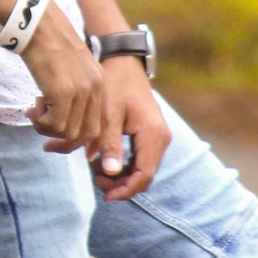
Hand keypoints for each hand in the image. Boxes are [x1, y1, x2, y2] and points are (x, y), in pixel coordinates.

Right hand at [24, 2, 106, 153]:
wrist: (37, 22)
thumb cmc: (47, 40)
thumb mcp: (71, 65)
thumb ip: (74, 88)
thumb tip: (61, 113)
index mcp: (99, 81)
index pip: (99, 123)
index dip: (81, 138)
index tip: (61, 140)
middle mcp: (95, 87)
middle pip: (86, 134)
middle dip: (64, 142)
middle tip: (44, 136)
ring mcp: (80, 90)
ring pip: (69, 133)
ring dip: (47, 129)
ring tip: (35, 112)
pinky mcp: (62, 92)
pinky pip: (55, 125)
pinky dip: (41, 123)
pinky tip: (33, 107)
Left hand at [89, 56, 170, 199]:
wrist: (123, 62)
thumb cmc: (114, 84)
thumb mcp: (108, 113)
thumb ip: (110, 144)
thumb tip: (110, 173)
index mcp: (153, 134)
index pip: (144, 175)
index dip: (125, 190)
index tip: (105, 195)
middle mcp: (161, 137)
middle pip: (145, 175)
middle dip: (121, 184)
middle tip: (96, 181)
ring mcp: (158, 135)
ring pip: (143, 168)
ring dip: (121, 175)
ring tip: (96, 169)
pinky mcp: (152, 133)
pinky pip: (141, 158)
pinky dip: (124, 164)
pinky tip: (105, 159)